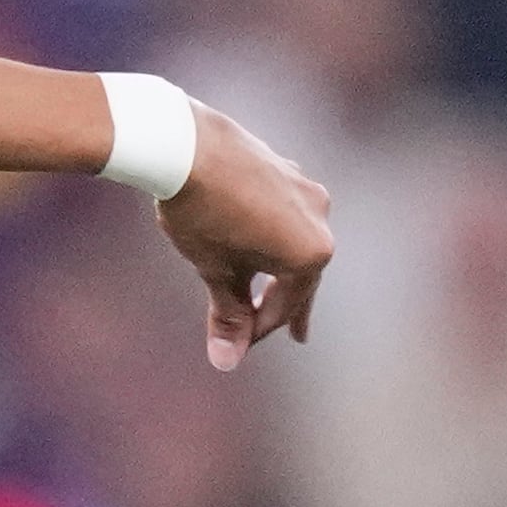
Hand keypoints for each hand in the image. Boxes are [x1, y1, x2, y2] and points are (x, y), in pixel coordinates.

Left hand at [157, 103, 331, 371]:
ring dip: (277, 270)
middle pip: (299, 275)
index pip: (285, 306)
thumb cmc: (201, 214)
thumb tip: (227, 362)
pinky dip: (270, 238)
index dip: (258, 330)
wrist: (185, 145)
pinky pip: (284, 217)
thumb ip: (228, 314)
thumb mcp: (214, 271)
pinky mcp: (288, 171)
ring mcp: (307, 191)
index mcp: (311, 252)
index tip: (235, 345)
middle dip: (282, 306)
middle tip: (296, 335)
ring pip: (293, 243)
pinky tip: (261, 242)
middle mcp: (321, 220)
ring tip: (273, 290)